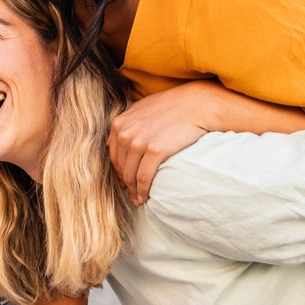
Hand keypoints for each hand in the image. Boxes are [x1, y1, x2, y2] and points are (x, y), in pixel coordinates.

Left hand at [108, 81, 219, 205]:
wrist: (196, 105)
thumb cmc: (171, 106)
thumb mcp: (141, 109)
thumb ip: (125, 124)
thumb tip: (109, 142)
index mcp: (119, 124)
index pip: (114, 156)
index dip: (119, 172)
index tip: (125, 181)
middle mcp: (125, 133)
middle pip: (121, 167)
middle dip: (126, 184)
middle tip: (132, 195)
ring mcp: (139, 142)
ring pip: (130, 175)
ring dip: (133, 191)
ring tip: (139, 199)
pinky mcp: (155, 151)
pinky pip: (143, 177)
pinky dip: (142, 190)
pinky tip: (145, 196)